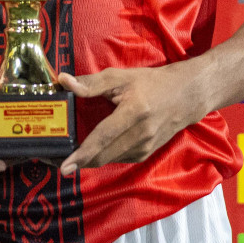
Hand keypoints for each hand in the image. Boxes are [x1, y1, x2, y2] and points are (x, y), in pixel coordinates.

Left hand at [56, 66, 205, 176]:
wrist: (186, 97)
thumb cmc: (151, 83)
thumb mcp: (122, 77)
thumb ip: (92, 82)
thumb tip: (64, 81)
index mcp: (134, 112)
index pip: (103, 136)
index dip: (82, 152)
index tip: (64, 165)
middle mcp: (141, 134)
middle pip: (103, 155)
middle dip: (79, 162)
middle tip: (57, 162)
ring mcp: (145, 147)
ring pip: (109, 160)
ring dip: (89, 161)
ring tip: (70, 157)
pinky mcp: (146, 154)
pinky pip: (118, 159)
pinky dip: (103, 157)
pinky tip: (92, 151)